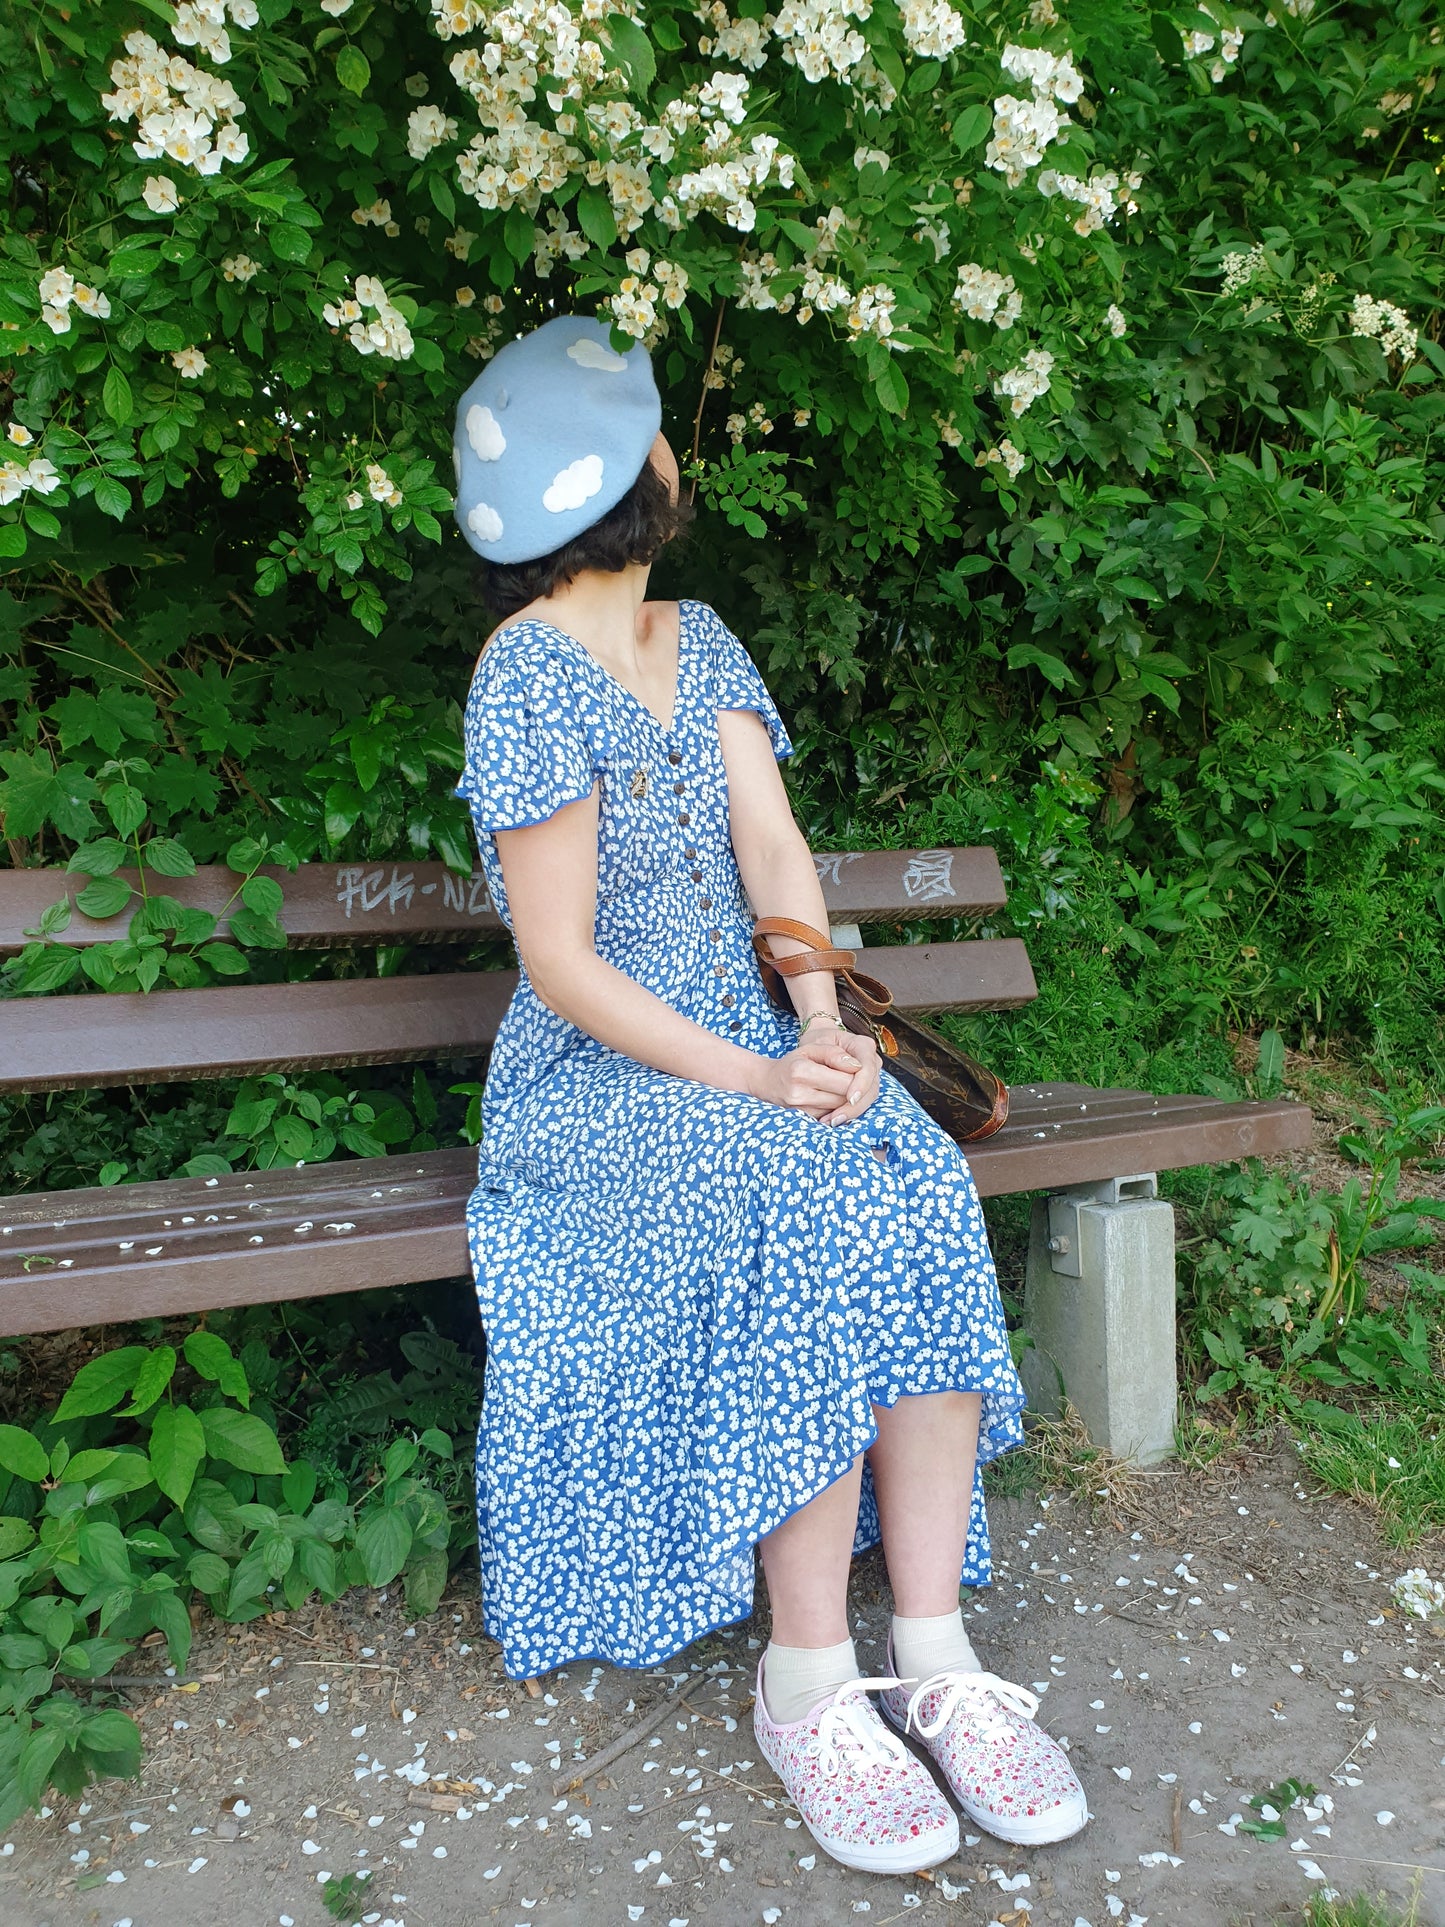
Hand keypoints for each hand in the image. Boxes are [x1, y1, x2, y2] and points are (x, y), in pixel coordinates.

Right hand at [750, 1028, 881, 1124]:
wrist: (767, 1083)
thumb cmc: (792, 1063)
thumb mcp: (810, 1049)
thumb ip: (834, 1053)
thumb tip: (857, 1066)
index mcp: (801, 1071)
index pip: (845, 1080)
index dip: (859, 1076)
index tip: (859, 1070)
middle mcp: (799, 1094)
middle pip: (845, 1097)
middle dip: (856, 1089)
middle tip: (856, 1079)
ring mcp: (800, 1110)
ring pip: (840, 1108)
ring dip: (848, 1099)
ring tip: (844, 1087)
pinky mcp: (804, 1119)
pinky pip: (831, 1115)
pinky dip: (837, 1107)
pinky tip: (833, 1097)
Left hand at [818, 1027, 880, 1125]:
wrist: (821, 1044)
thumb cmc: (818, 1042)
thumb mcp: (818, 1042)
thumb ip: (832, 1053)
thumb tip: (853, 1067)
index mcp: (863, 1045)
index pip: (868, 1067)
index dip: (861, 1084)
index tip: (850, 1097)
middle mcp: (872, 1061)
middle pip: (871, 1088)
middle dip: (854, 1105)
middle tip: (834, 1118)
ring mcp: (872, 1076)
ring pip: (868, 1100)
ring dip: (851, 1113)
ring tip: (830, 1121)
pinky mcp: (866, 1089)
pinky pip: (862, 1104)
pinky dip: (848, 1114)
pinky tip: (832, 1120)